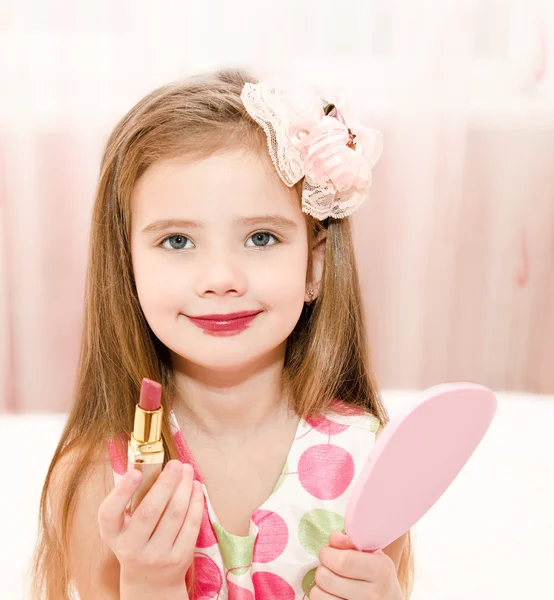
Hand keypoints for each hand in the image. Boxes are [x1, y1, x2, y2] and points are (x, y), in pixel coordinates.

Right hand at [98, 460, 202, 592]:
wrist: (149, 581)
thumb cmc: (136, 539)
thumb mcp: (124, 524)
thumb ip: (131, 498)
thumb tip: (147, 462)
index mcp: (113, 534)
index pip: (109, 514)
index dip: (122, 491)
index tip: (136, 472)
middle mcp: (131, 548)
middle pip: (150, 511)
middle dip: (166, 482)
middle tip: (176, 463)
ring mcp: (156, 556)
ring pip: (175, 514)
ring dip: (184, 487)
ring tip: (187, 470)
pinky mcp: (179, 558)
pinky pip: (191, 524)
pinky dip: (196, 501)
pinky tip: (196, 487)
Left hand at [312, 532, 402, 599]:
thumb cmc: (378, 576)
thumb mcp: (372, 556)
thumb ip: (351, 543)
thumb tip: (334, 538)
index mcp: (381, 571)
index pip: (342, 561)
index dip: (327, 553)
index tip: (327, 551)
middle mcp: (373, 594)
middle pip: (326, 578)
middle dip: (322, 567)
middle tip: (329, 566)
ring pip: (319, 594)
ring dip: (320, 585)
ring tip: (331, 581)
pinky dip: (321, 596)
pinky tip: (332, 594)